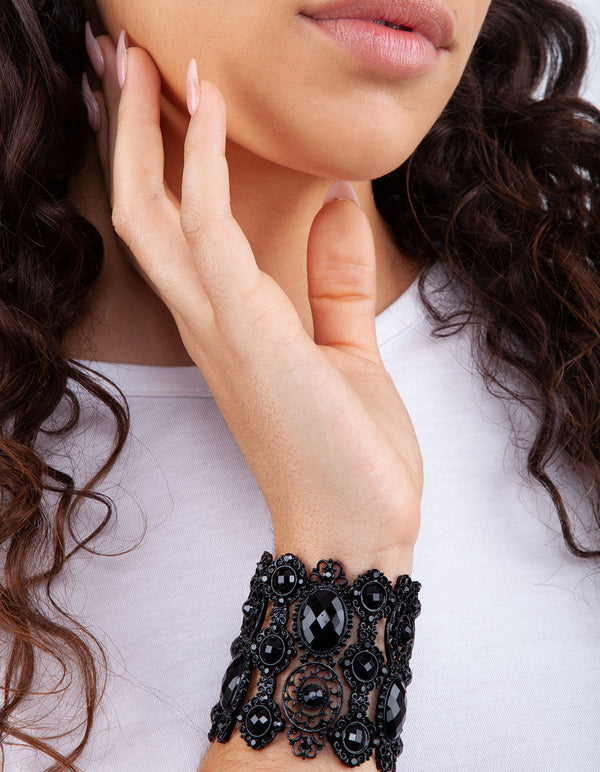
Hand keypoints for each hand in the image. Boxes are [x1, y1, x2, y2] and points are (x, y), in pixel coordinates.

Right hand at [87, 33, 422, 576]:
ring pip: (154, 212)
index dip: (157, 158)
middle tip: (116, 59)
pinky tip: (210, 113)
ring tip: (142, 61)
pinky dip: (204, 167)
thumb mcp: (345, 348)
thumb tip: (339, 207)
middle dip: (124, 131)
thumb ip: (335, 280)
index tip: (161, 95)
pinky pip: (208, 232)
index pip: (173, 228)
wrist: (356, 525)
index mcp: (227, 324)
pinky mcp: (246, 331)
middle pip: (141, 209)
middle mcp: (207, 320)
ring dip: (144, 131)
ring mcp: (218, 326)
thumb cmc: (345, 448)